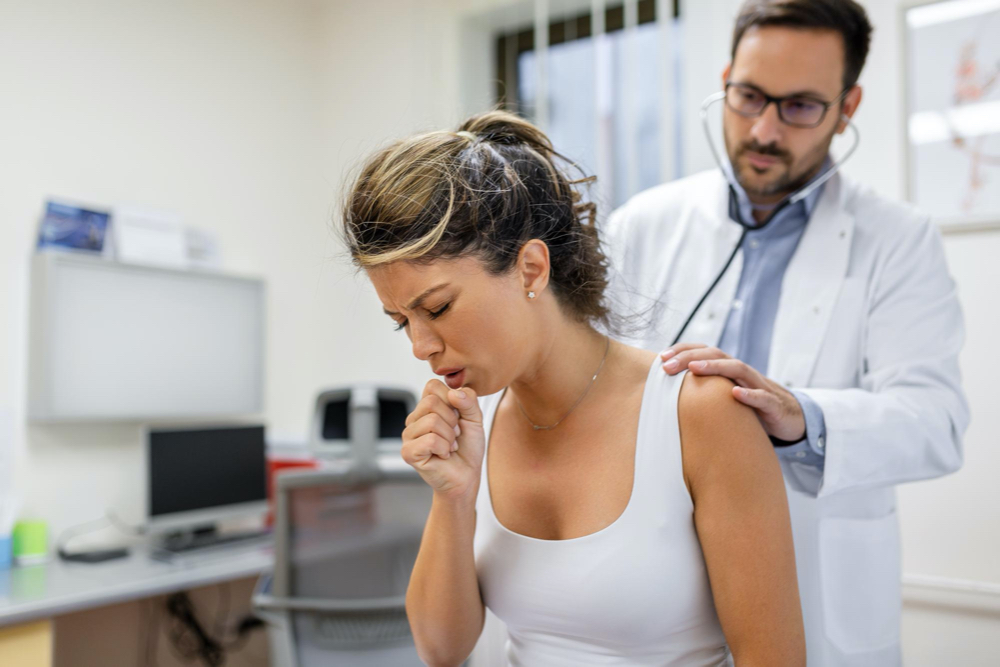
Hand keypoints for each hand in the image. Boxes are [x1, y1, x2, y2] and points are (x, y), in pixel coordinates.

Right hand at [401, 379, 485, 500]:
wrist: (466, 476)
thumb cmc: (468, 448)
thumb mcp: (475, 418)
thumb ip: (469, 400)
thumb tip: (453, 393)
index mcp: (426, 407)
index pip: (432, 385)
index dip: (450, 399)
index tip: (457, 417)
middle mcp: (414, 419)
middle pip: (431, 402)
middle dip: (452, 420)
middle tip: (455, 435)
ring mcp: (408, 436)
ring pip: (432, 421)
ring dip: (449, 437)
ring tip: (450, 446)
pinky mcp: (408, 452)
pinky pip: (430, 440)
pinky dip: (444, 448)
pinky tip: (443, 455)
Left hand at [661, 344, 805, 441]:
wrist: (788, 417)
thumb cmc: (749, 406)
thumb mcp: (724, 396)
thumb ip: (703, 390)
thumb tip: (668, 393)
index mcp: (728, 369)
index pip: (704, 352)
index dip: (683, 351)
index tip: (661, 357)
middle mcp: (742, 372)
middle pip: (717, 355)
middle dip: (691, 357)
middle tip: (667, 366)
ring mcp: (759, 385)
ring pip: (738, 369)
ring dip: (715, 367)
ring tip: (694, 369)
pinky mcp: (773, 404)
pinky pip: (762, 397)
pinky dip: (750, 394)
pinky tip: (736, 394)